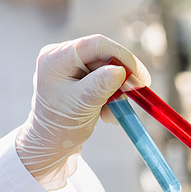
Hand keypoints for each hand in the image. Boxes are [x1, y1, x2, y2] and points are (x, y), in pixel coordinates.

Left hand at [15, 34, 150, 188]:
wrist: (49, 147)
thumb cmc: (60, 128)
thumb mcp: (82, 106)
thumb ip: (101, 86)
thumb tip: (120, 69)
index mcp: (55, 59)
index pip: (95, 44)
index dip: (122, 56)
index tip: (141, 76)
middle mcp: (60, 56)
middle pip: (102, 55)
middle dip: (120, 77)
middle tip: (136, 93)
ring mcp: (69, 66)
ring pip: (106, 68)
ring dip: (115, 91)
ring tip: (111, 115)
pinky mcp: (77, 76)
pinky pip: (102, 78)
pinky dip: (110, 95)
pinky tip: (106, 114)